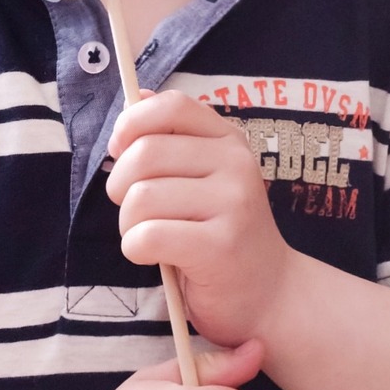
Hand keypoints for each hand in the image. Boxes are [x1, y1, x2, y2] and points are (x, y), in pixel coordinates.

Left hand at [106, 91, 289, 349]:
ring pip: (140, 197)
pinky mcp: (219, 247)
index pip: (172, 106)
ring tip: (147, 235)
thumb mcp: (204, 176)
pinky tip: (154, 256)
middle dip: (120, 185)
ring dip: (127, 223)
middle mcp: (235, 165)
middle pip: (144, 153)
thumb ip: (173, 138)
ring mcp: (232, 204)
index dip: (133, 122)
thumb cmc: (221, 232)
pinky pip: (147, 236)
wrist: (270, 294)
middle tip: (133, 208)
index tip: (119, 149)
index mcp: (228, 140)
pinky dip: (135, 248)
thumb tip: (137, 95)